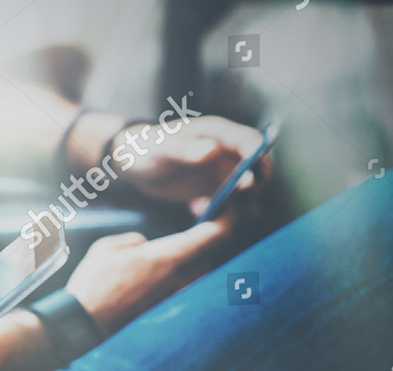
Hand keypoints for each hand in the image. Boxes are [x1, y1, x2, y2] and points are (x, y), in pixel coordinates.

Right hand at [65, 216, 233, 334]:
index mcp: (167, 257)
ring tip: (160, 262)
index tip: (226, 207)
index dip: (226, 218)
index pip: (214, 236)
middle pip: (206, 256)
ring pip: (193, 275)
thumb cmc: (92, 286)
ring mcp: (172, 298)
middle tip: (188, 230)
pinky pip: (178, 291)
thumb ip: (132, 241)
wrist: (82, 325)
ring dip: (185, 265)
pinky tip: (148, 283)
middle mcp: (177, 279)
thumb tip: (143, 245)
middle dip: (200, 243)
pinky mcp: (163, 313)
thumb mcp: (106, 248)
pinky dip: (171, 283)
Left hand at [117, 116, 270, 208]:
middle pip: (258, 169)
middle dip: (252, 187)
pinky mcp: (216, 191)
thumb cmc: (147, 147)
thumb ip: (185, 149)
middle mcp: (228, 152)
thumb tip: (212, 150)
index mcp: (219, 133)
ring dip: (235, 204)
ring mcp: (224, 173)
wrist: (134, 163)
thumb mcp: (161, 147)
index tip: (247, 182)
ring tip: (201, 207)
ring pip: (247, 191)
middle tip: (232, 201)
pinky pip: (231, 205)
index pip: (251, 142)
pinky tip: (196, 210)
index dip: (255, 160)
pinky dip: (222, 213)